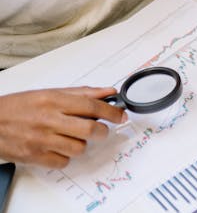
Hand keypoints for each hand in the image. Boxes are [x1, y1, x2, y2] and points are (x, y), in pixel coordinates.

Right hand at [0, 87, 127, 167]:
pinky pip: (63, 161)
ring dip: (81, 144)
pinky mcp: (34, 156)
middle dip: (102, 131)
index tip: (121, 115)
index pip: (92, 106)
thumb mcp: (49, 93)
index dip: (112, 112)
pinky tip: (59, 147)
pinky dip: (65, 156)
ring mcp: (41, 140)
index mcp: (53, 101)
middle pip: (90, 130)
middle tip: (101, 130)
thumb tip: (107, 92)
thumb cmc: (18, 107)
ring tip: (72, 137)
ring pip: (79, 148)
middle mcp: (49, 120)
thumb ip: (81, 93)